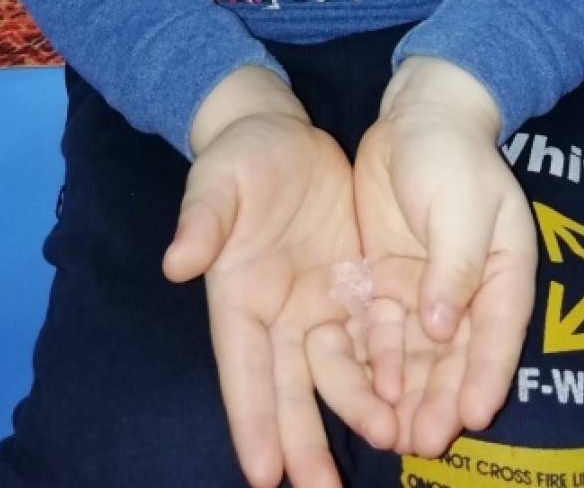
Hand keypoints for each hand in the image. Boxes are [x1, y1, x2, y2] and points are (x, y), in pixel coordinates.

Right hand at [163, 68, 396, 487]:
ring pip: (335, 371)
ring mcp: (317, 302)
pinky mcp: (353, 285)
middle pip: (289, 387)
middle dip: (302, 441)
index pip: (243, 368)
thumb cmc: (240, 157)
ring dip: (354, 410)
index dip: (252, 418)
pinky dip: (385, 369)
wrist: (280, 130)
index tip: (262, 473)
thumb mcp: (217, 182)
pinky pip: (371, 335)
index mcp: (239, 296)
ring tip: (385, 444)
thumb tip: (176, 263)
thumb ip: (202, 220)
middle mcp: (278, 313)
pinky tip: (407, 399)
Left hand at [354, 56, 536, 457]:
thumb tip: (443, 327)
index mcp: (503, 274)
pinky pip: (377, 331)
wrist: (415, 116)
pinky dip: (370, 361)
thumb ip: (455, 265)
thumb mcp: (463, 204)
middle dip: (441, 400)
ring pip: (415, 355)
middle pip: (454, 357)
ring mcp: (423, 291)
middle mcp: (465, 293)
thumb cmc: (451, 154)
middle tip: (424, 441)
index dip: (486, 376)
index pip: (497, 333)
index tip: (473, 417)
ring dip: (405, 393)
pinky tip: (358, 390)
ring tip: (390, 433)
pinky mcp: (386, 283)